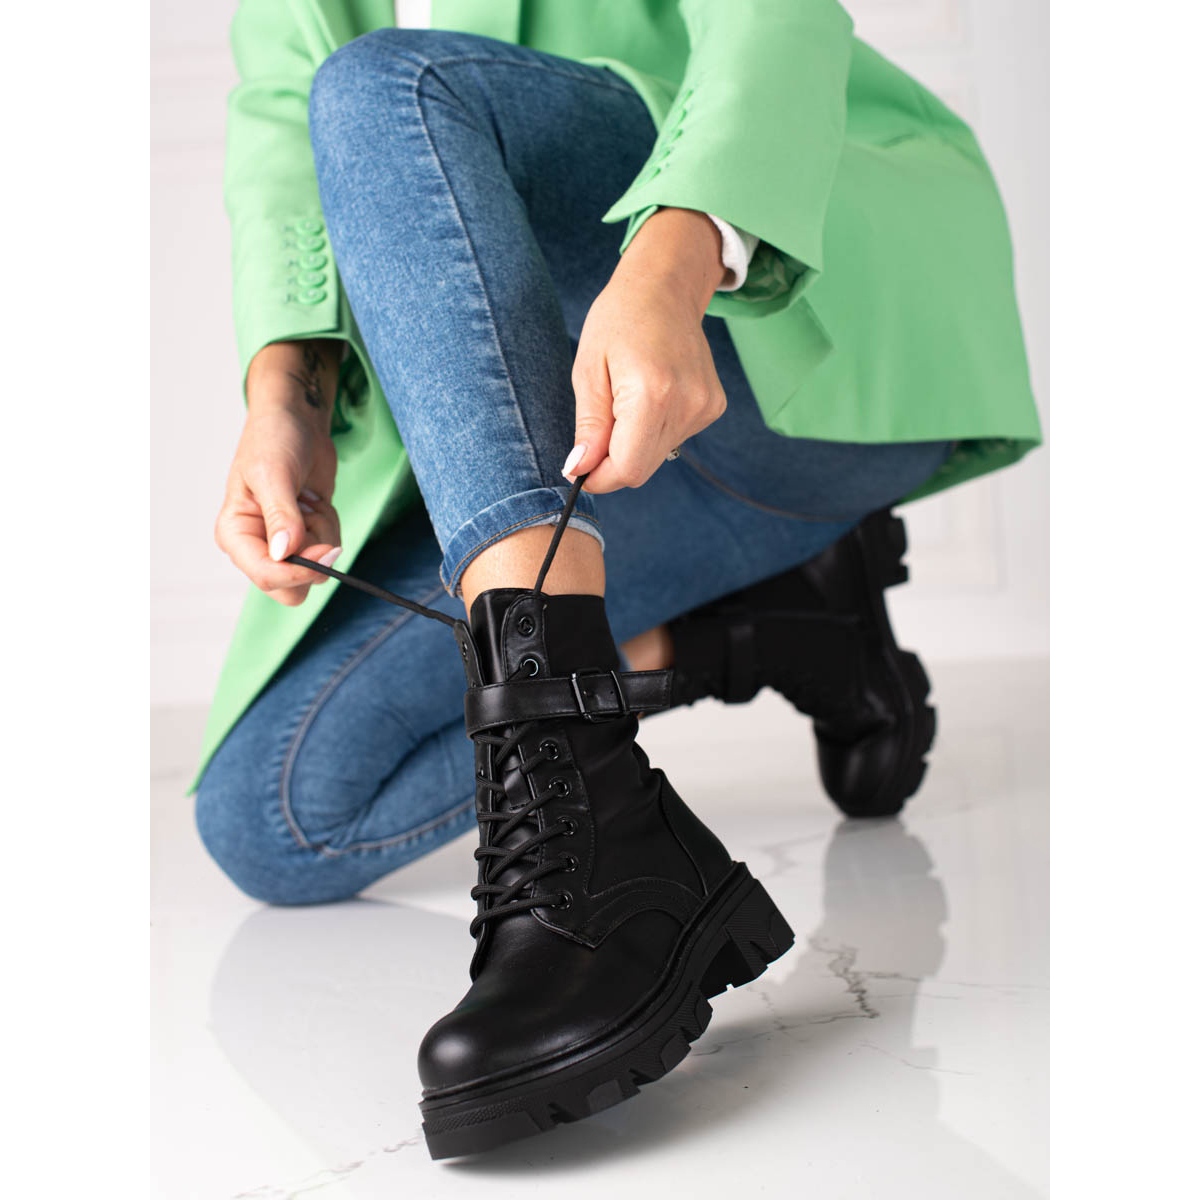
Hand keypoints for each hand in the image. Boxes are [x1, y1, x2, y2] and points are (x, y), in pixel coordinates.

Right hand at [215, 340, 342, 605]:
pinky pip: (328, 549)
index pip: (265, 575)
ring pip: (316, 570)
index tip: (327, 553)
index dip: (297, 572)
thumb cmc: (275, 438)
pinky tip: (315, 500)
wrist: (297, 420)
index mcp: (235, 533)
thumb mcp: (274, 473)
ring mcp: (283, 544)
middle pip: (289, 589)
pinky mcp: (306, 536)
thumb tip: (283, 553)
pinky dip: (330, 525)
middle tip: (320, 522)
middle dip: (313, 562)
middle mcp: (256, 545)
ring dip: (324, 534)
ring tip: (309, 500)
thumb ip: (281, 515)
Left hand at [568, 207, 728, 493]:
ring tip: (624, 401)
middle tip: (596, 433)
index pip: (627, 469)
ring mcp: (704, 407)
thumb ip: (588, 426)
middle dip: (613, 462)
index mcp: (651, 394)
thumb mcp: (588, 370)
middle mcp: (686, 405)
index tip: (580, 468)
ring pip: (657, 456)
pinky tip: (649, 396)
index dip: (600, 477)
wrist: (665, 287)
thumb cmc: (619, 321)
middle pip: (642, 468)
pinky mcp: (713, 407)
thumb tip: (578, 470)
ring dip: (633, 444)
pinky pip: (673, 440)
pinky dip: (653, 431)